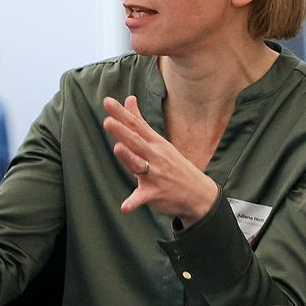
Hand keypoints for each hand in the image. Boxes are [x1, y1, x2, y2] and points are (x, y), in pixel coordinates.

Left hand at [101, 95, 219, 226]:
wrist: (198, 193)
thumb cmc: (173, 164)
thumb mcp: (158, 141)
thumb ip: (139, 121)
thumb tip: (129, 98)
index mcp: (154, 142)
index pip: (136, 125)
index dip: (121, 114)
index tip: (107, 102)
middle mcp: (155, 156)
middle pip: (136, 142)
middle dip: (122, 132)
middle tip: (108, 121)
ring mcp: (156, 174)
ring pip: (139, 165)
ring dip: (128, 157)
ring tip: (118, 148)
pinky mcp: (155, 193)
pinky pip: (142, 198)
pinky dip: (134, 202)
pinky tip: (125, 207)